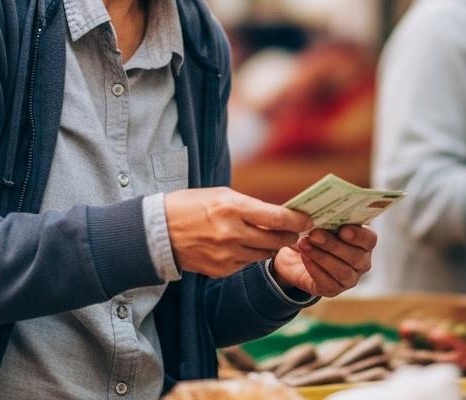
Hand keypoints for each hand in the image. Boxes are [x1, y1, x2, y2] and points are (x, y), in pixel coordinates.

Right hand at [165, 187, 312, 277]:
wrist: (158, 231)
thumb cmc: (192, 205)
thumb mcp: (222, 195)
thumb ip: (251, 206)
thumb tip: (280, 215)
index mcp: (232, 208)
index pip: (277, 217)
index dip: (297, 220)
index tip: (306, 219)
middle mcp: (232, 233)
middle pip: (276, 240)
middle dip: (290, 235)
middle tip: (296, 231)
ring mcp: (226, 255)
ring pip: (264, 254)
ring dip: (271, 246)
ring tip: (271, 237)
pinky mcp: (221, 270)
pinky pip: (247, 264)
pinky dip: (251, 255)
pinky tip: (244, 246)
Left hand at [271, 225, 375, 297]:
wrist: (296, 256)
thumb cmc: (314, 234)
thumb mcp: (320, 223)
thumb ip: (326, 218)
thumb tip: (320, 210)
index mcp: (363, 241)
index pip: (370, 240)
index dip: (358, 236)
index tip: (342, 229)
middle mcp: (361, 262)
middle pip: (355, 257)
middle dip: (334, 245)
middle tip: (315, 234)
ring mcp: (349, 278)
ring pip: (342, 271)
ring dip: (322, 257)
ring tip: (304, 244)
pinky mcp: (333, 290)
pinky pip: (327, 283)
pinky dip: (314, 269)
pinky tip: (304, 257)